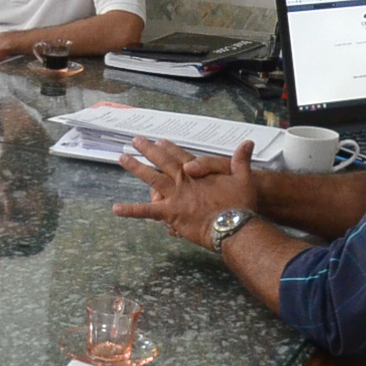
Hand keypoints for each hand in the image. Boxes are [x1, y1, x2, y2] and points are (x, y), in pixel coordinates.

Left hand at [113, 138, 260, 247]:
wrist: (233, 225)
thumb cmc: (240, 204)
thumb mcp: (244, 178)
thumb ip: (241, 160)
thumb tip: (248, 142)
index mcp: (199, 172)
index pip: (181, 155)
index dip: (169, 147)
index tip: (160, 140)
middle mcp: (184, 180)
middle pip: (162, 161)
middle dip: (148, 149)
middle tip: (136, 140)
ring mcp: (175, 196)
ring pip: (151, 178)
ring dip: (136, 167)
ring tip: (122, 157)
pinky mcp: (170, 213)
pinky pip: (146, 211)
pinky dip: (131, 210)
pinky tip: (116, 208)